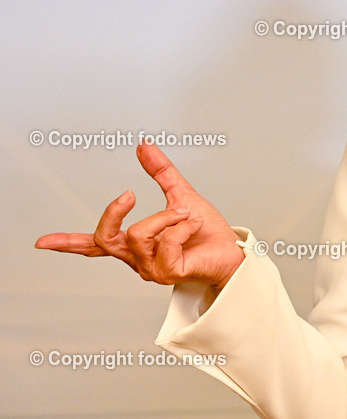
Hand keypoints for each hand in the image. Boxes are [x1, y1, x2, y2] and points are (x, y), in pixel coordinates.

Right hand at [35, 142, 244, 288]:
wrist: (234, 251)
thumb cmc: (208, 232)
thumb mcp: (181, 194)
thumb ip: (161, 172)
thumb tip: (144, 145)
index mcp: (135, 244)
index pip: (95, 246)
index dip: (67, 243)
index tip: (41, 242)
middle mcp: (138, 260)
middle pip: (105, 237)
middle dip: (114, 212)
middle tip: (129, 194)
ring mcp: (151, 269)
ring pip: (138, 233)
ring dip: (167, 216)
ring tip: (188, 216)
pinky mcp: (168, 273)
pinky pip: (164, 242)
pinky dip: (181, 227)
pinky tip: (193, 226)